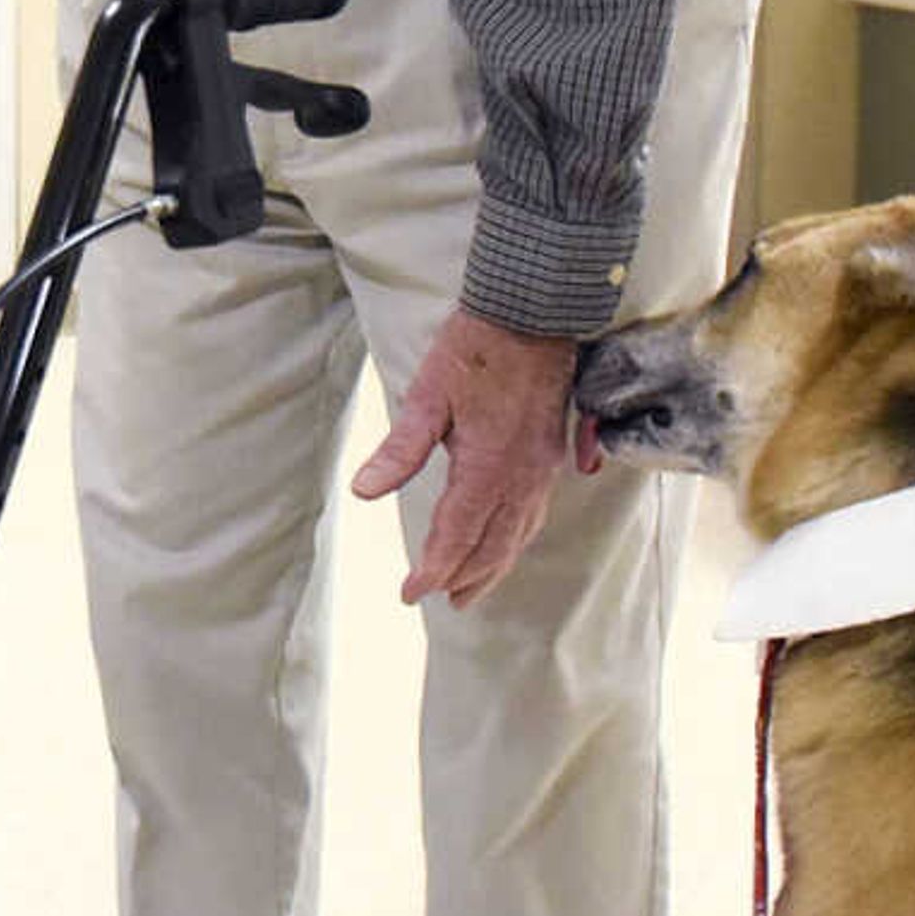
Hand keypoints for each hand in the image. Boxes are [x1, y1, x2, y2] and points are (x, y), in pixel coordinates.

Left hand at [348, 308, 600, 609]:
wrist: (533, 313)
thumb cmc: (474, 349)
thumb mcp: (426, 396)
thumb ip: (399, 450)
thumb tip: (363, 491)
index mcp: (487, 466)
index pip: (457, 534)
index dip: (434, 569)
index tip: (411, 592)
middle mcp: (521, 476)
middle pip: (493, 545)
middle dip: (466, 577)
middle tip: (442, 602)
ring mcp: (541, 467)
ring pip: (518, 534)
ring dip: (495, 566)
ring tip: (472, 589)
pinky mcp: (551, 454)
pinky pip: (535, 512)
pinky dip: (516, 539)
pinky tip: (508, 542)